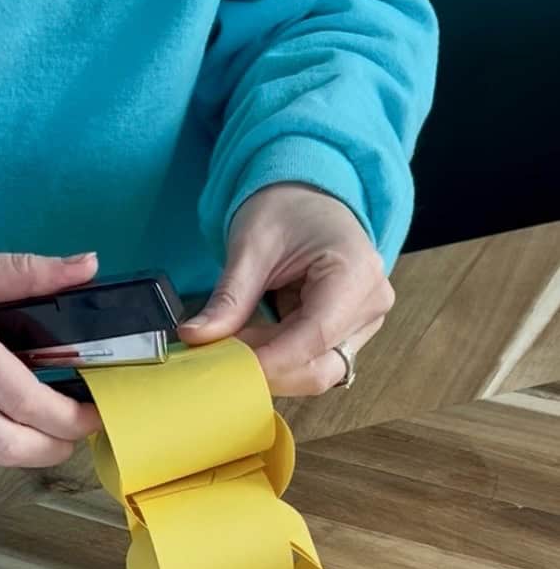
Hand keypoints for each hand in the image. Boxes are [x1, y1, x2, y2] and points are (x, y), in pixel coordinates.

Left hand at [179, 184, 393, 394]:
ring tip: (234, 341)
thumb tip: (196, 337)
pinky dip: (278, 359)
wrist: (306, 196)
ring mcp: (364, 321)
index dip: (270, 359)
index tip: (226, 365)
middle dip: (269, 368)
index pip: (315, 336)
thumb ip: (229, 297)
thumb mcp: (251, 247)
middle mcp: (371, 303)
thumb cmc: (286, 209)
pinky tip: (252, 341)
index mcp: (356, 272)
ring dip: (272, 366)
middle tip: (221, 354)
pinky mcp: (349, 332)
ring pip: (317, 371)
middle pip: (321, 366)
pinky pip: (312, 361)